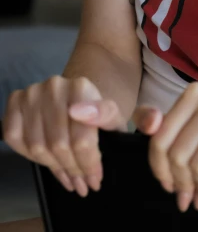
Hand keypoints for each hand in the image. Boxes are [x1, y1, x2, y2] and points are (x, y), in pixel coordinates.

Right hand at [3, 76, 126, 197]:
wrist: (78, 99)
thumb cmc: (95, 114)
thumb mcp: (112, 117)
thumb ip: (104, 114)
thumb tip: (77, 112)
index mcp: (81, 87)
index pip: (81, 139)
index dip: (88, 164)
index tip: (95, 179)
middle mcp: (54, 86)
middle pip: (58, 145)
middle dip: (72, 169)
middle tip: (82, 182)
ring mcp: (32, 93)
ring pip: (37, 146)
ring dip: (53, 167)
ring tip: (67, 176)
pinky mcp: (15, 102)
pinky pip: (15, 138)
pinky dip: (29, 155)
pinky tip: (47, 160)